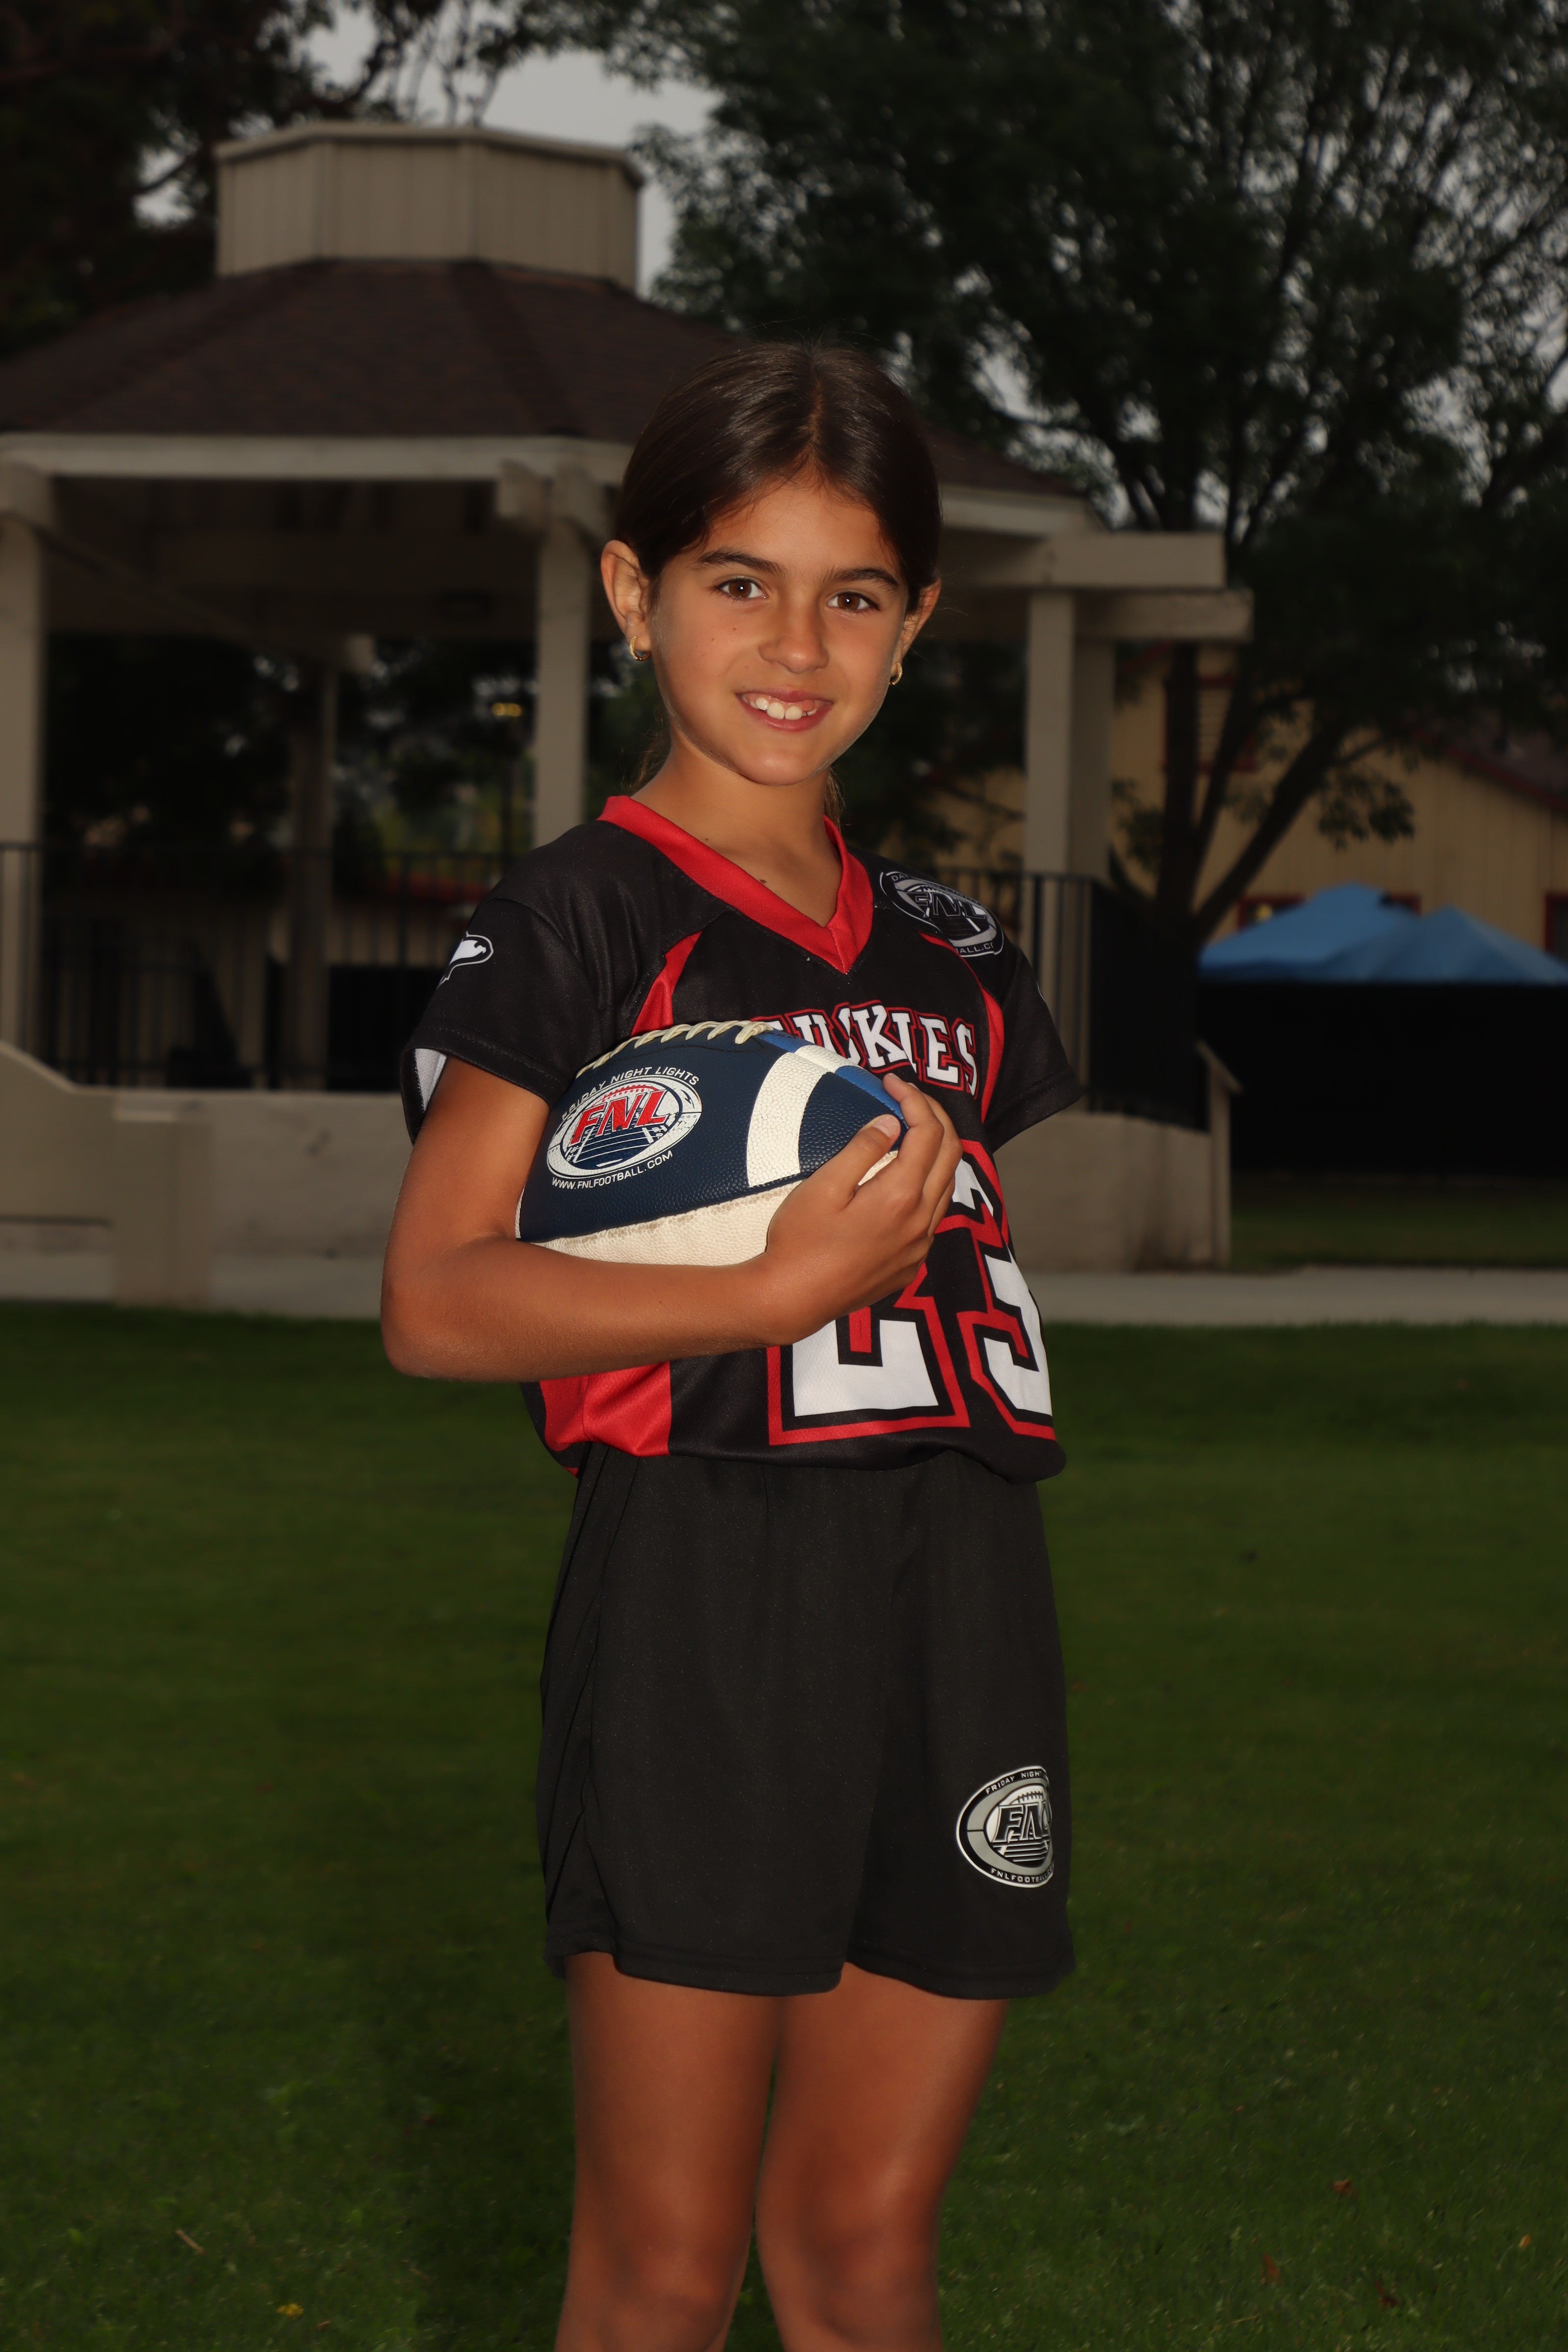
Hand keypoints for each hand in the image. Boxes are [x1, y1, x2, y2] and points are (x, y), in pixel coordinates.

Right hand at [756, 1074, 961, 1342]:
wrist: (791, 1300)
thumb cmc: (799, 1241)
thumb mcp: (824, 1186)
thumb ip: (862, 1149)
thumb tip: (890, 1122)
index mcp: (900, 1197)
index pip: (927, 1132)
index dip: (913, 1099)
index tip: (890, 1083)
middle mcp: (921, 1222)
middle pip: (951, 1154)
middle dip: (934, 1117)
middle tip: (906, 1098)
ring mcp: (920, 1247)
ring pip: (947, 1186)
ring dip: (936, 1152)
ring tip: (908, 1131)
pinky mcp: (911, 1265)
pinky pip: (934, 1216)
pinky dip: (928, 1186)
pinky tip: (902, 1180)